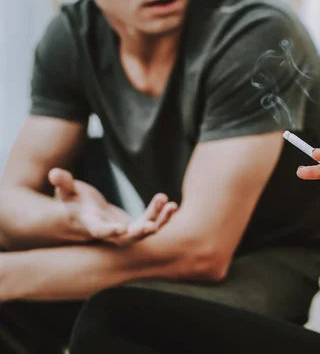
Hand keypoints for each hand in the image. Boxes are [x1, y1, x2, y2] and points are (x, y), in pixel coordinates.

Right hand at [49, 168, 177, 245]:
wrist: (82, 215)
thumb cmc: (72, 200)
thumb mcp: (66, 190)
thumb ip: (63, 182)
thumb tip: (54, 173)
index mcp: (90, 224)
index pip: (98, 231)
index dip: (108, 231)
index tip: (120, 229)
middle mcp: (109, 233)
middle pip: (126, 239)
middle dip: (140, 233)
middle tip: (153, 226)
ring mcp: (123, 232)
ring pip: (143, 231)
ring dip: (158, 220)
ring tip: (170, 204)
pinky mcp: (134, 227)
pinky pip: (150, 223)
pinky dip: (161, 215)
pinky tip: (171, 204)